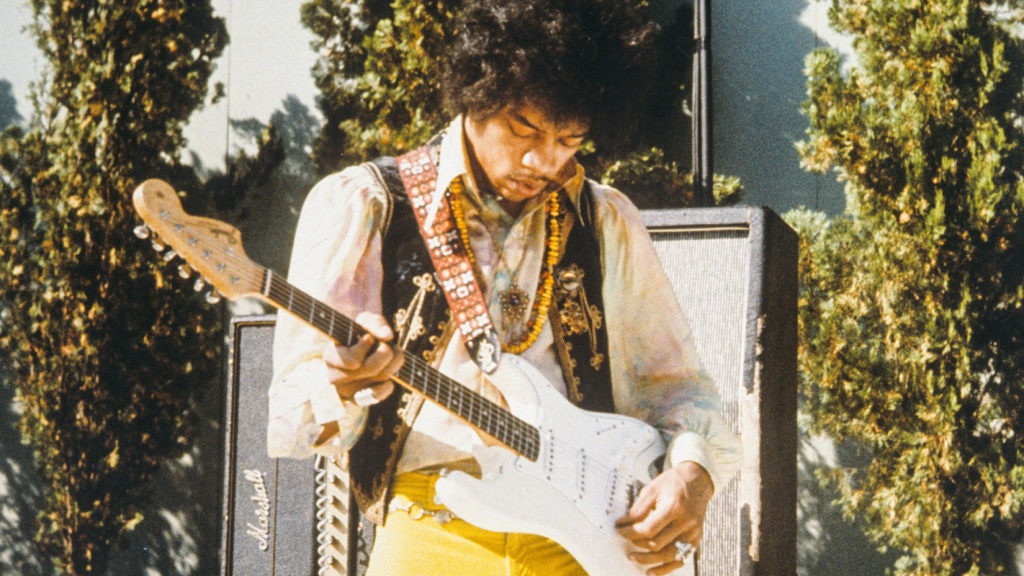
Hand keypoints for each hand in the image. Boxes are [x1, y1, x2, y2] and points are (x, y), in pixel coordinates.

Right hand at [323, 311, 401, 405]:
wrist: (357, 347)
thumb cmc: (358, 331)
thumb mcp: (363, 320)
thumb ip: (374, 323)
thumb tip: (388, 335)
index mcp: (330, 356)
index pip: (351, 360)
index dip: (364, 347)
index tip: (368, 337)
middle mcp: (334, 377)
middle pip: (371, 368)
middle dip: (385, 351)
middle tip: (386, 344)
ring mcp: (346, 391)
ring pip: (380, 377)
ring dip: (393, 362)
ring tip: (393, 352)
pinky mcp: (357, 400)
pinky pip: (379, 394)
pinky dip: (389, 382)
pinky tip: (388, 371)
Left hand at [615, 461, 713, 575]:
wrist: (697, 481)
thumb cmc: (674, 482)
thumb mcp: (652, 489)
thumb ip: (638, 509)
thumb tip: (624, 524)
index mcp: (674, 507)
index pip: (648, 529)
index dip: (630, 532)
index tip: (619, 530)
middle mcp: (686, 522)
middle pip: (658, 543)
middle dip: (637, 543)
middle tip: (626, 539)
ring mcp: (693, 533)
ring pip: (669, 555)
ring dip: (648, 560)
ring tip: (633, 557)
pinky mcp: (696, 539)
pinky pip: (680, 560)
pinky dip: (666, 568)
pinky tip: (652, 571)